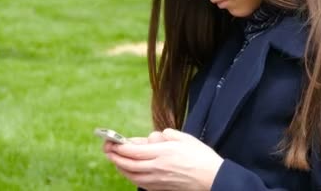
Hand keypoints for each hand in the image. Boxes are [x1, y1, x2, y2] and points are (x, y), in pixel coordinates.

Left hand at [104, 129, 223, 190]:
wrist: (212, 178)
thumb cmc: (201, 157)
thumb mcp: (186, 138)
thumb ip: (168, 135)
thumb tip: (156, 136)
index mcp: (163, 152)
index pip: (133, 150)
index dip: (119, 146)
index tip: (112, 141)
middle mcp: (157, 167)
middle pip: (128, 164)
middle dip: (114, 156)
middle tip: (108, 149)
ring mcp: (157, 180)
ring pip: (131, 175)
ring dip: (120, 167)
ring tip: (116, 160)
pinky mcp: (160, 188)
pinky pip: (139, 183)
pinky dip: (130, 176)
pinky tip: (130, 172)